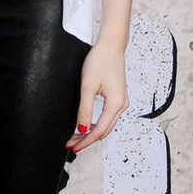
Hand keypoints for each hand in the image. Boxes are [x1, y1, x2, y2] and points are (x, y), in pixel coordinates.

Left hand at [68, 37, 127, 152]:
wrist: (111, 46)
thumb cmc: (100, 61)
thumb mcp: (88, 86)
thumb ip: (85, 109)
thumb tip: (81, 129)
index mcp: (116, 104)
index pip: (99, 131)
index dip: (85, 141)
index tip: (73, 147)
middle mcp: (122, 105)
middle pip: (103, 130)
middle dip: (87, 139)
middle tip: (71, 144)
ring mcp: (121, 102)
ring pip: (106, 125)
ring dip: (91, 132)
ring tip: (75, 137)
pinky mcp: (118, 97)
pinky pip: (107, 117)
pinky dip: (96, 124)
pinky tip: (86, 125)